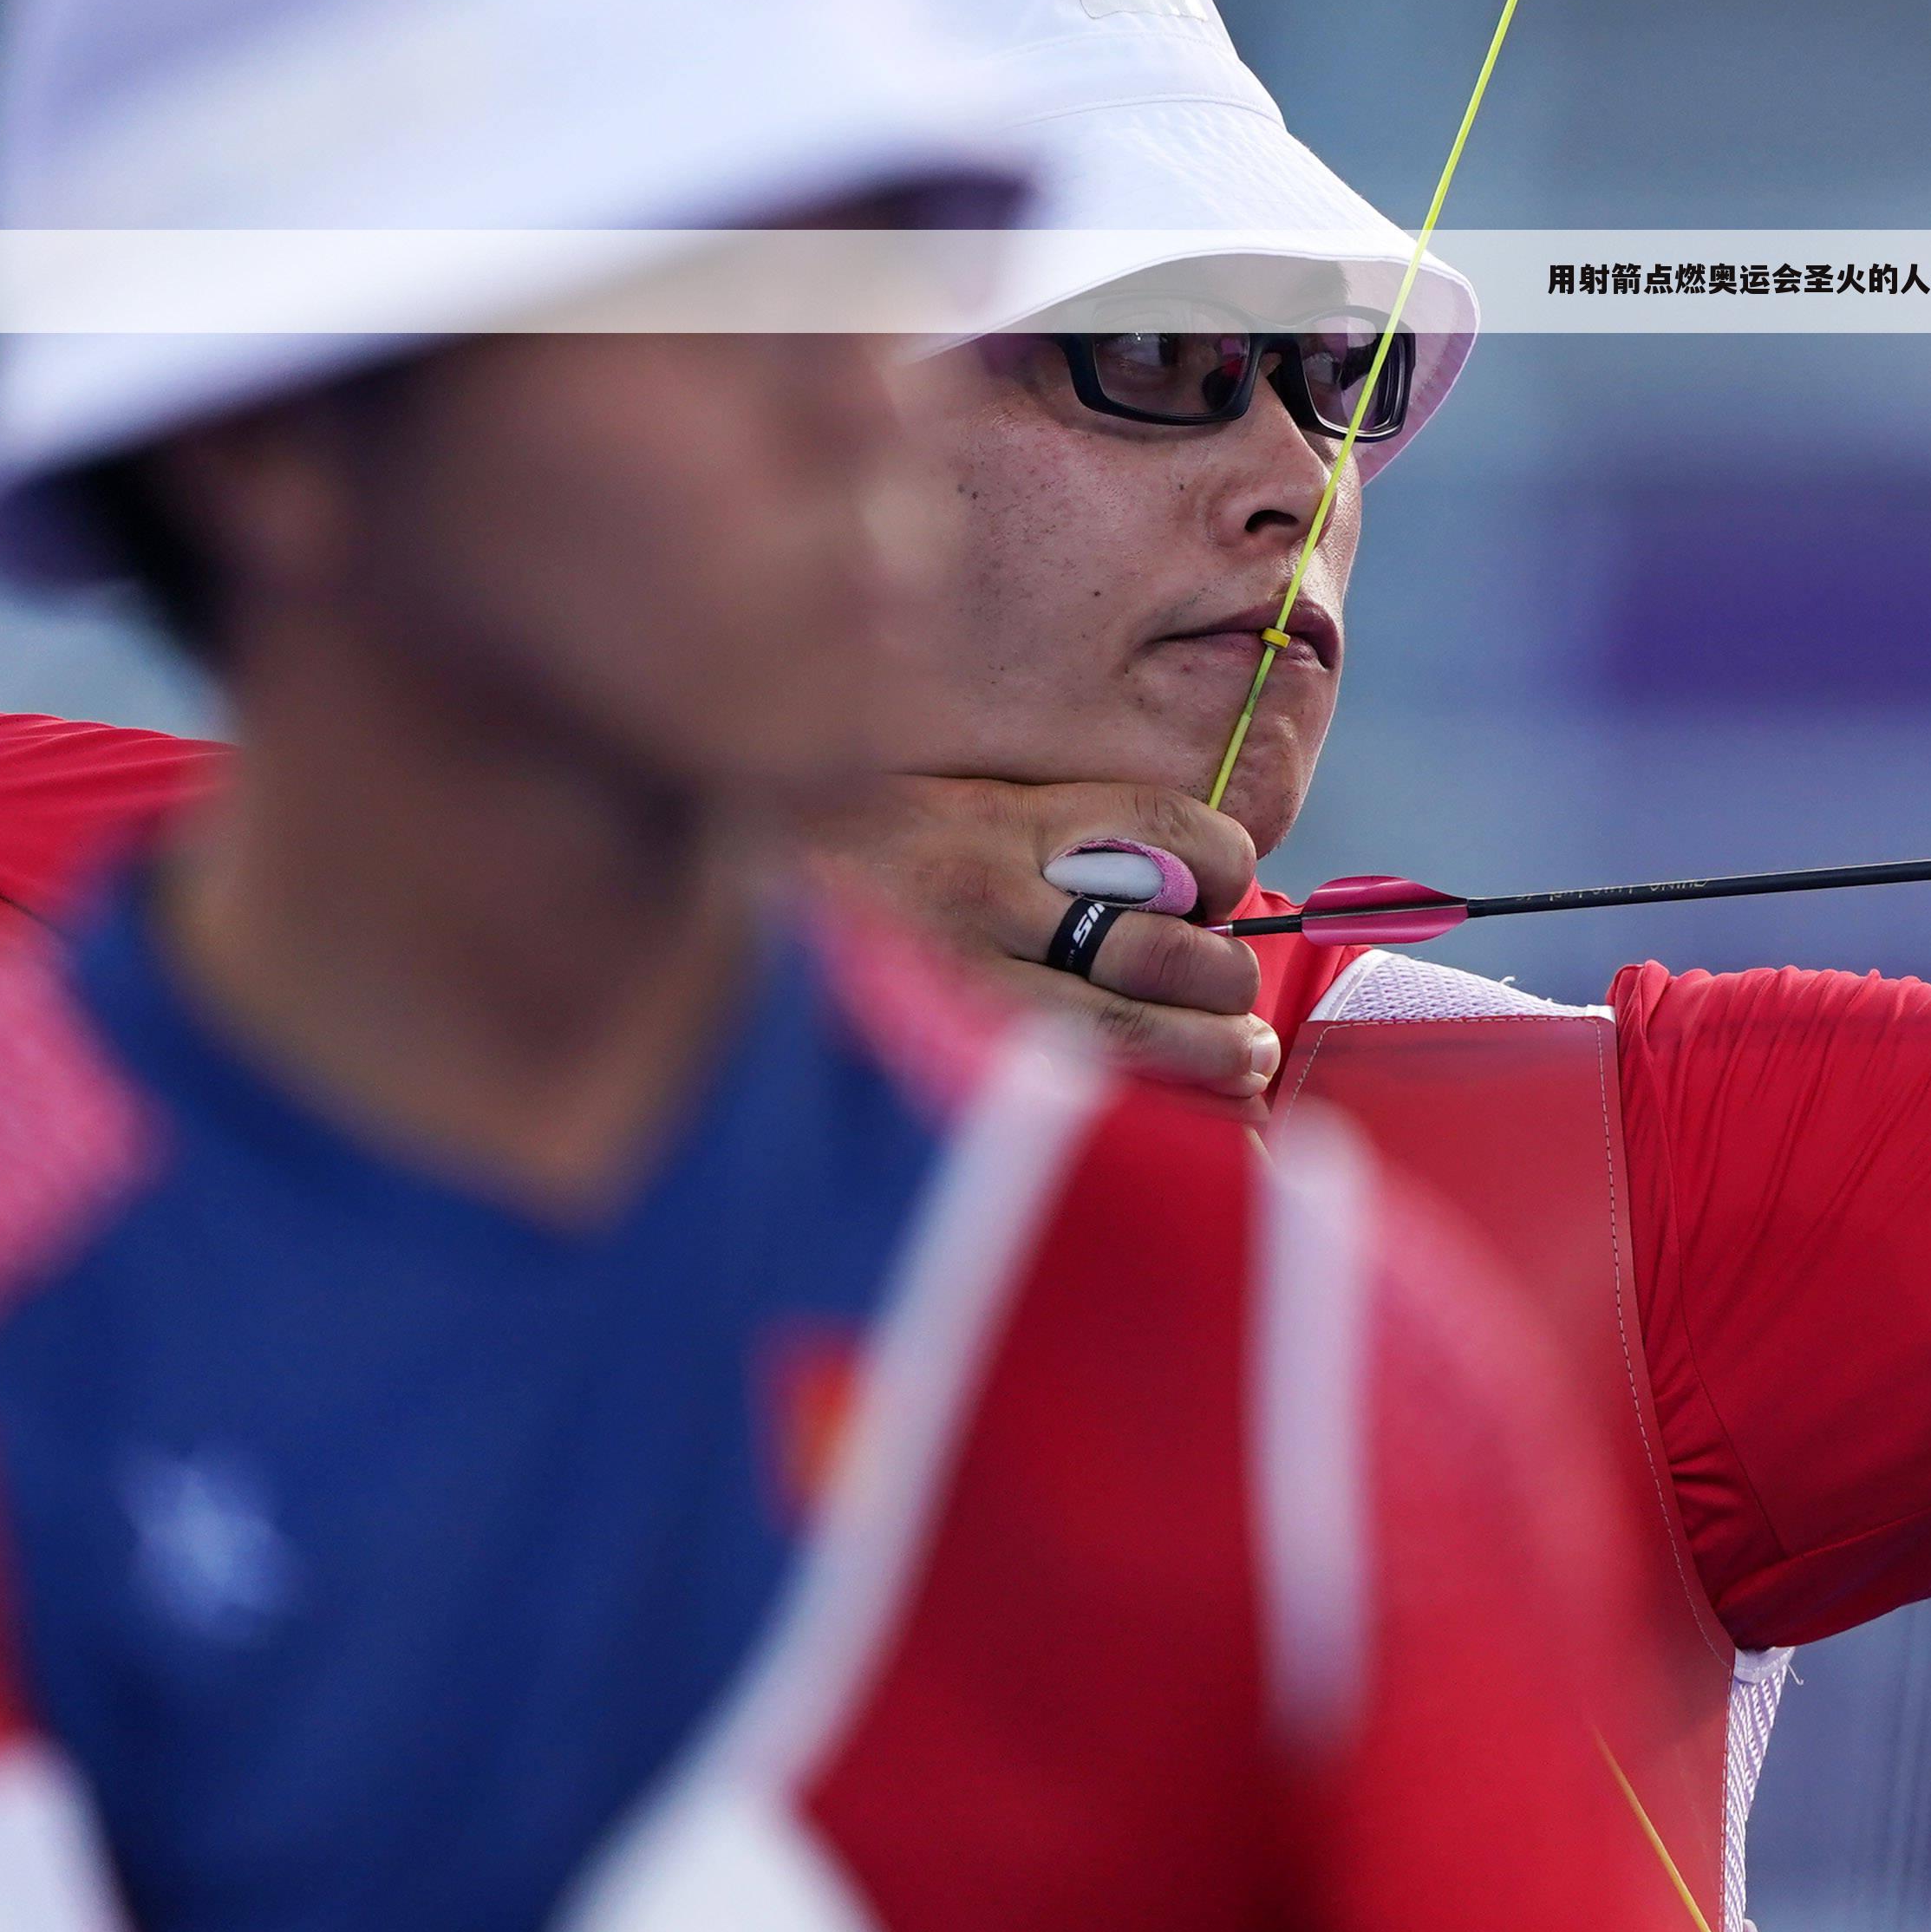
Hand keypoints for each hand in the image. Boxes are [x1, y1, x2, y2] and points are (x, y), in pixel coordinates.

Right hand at [808, 776, 1278, 1100]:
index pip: (1163, 825)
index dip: (1223, 865)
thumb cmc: (826, 868)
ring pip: (1126, 1030)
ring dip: (1207, 1055)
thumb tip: (1159, 893)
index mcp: (997, 818)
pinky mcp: (928, 1052)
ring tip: (1239, 1067)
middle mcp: (987, 893)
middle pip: (1165, 944)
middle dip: (1226, 986)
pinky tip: (1170, 1122)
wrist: (686, 889)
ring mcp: (956, 982)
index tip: (1227, 897)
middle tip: (1244, 1019)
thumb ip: (1030, 838)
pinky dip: (1134, 1112)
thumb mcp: (928, 810)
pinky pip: (1059, 1092)